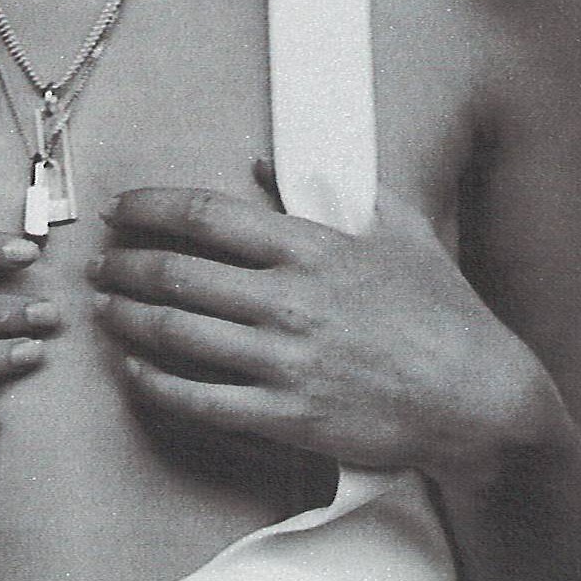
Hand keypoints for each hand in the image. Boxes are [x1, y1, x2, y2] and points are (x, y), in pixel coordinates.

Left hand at [88, 184, 554, 485]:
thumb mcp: (402, 231)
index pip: (207, 216)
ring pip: (177, 334)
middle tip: (100, 264)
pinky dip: (156, 385)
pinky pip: (199, 400)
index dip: (150, 208)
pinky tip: (136, 374)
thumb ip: (339, 189)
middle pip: (176, 274)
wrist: (479, 399)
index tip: (121, 210)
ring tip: (106, 310)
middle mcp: (289, 301)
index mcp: (314, 248)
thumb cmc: (445, 315)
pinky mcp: (287, 417)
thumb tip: (270, 163)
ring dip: (128, 319)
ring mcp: (285, 361)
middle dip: (124, 265)